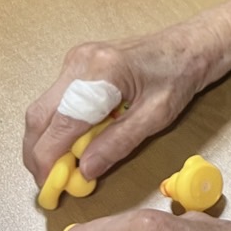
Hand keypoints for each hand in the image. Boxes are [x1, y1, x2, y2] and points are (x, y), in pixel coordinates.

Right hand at [24, 22, 223, 186]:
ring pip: (44, 107)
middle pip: (40, 114)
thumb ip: (119, 143)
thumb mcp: (157, 116)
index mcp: (103, 71)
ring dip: (47, 140)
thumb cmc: (182, 75)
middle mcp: (82, 61)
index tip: (50, 186)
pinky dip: (59, 125)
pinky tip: (75, 142)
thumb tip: (84, 170)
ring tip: (62, 166)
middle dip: (38, 152)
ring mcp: (77, 59)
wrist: (192, 44)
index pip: (61, 123)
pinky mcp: (79, 63)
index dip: (48, 159)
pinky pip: (57, 99)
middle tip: (49, 181)